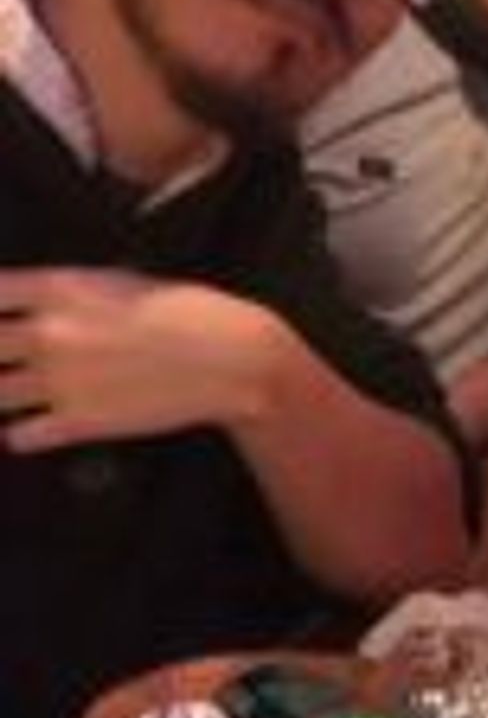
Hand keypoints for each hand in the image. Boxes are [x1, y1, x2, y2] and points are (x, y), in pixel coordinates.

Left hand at [0, 267, 285, 452]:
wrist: (234, 359)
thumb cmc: (188, 311)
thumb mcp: (123, 281)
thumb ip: (68, 291)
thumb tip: (28, 303)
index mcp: (62, 289)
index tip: (2, 321)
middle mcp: (50, 333)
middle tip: (14, 361)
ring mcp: (60, 381)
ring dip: (4, 394)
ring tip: (23, 391)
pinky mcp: (77, 423)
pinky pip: (16, 436)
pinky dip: (22, 431)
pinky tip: (41, 421)